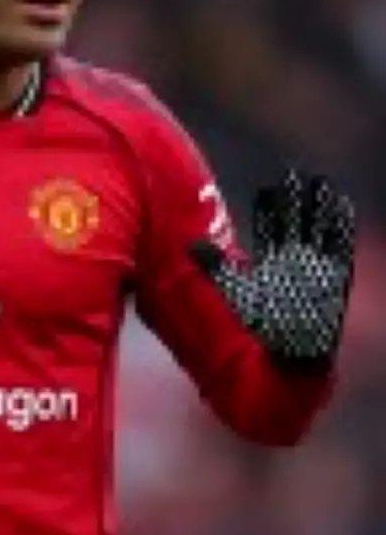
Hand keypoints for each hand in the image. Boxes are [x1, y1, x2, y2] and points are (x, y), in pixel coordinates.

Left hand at [190, 169, 355, 365]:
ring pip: (318, 231)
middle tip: (295, 174)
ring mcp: (314, 270)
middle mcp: (292, 264)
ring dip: (319, 208)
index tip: (267, 189)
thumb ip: (216, 266)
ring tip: (321, 182)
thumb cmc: (256, 330)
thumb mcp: (233, 292)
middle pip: (295, 224)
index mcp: (269, 264)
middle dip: (295, 201)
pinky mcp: (333, 279)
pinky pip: (338, 248)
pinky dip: (339, 228)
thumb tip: (193, 244)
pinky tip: (341, 206)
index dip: (270, 209)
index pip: (271, 229)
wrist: (285, 360)